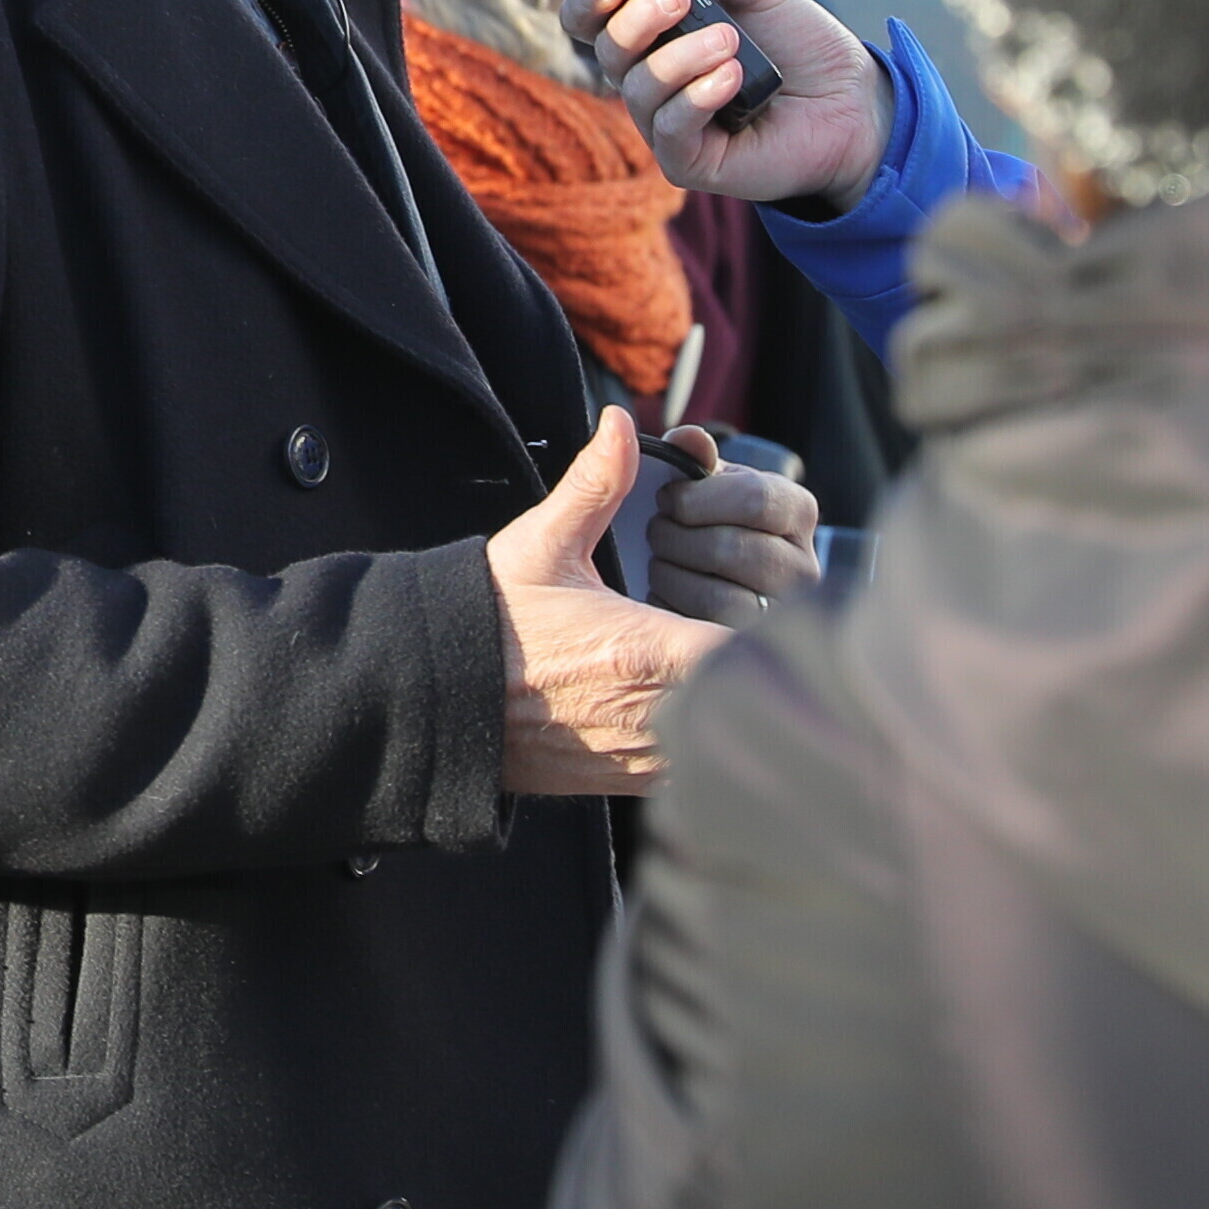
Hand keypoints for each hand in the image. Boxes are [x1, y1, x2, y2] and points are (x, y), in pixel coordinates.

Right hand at [494, 409, 734, 795]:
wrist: (436, 698)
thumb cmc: (490, 621)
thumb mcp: (541, 545)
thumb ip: (595, 484)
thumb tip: (621, 426)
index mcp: (645, 649)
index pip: (749, 654)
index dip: (772, 635)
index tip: (767, 611)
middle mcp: (653, 714)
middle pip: (750, 702)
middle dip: (759, 671)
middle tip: (749, 638)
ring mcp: (641, 757)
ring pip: (727, 741)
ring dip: (732, 710)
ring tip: (715, 673)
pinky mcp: (626, 783)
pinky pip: (693, 770)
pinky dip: (703, 743)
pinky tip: (682, 708)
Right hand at [564, 0, 888, 213]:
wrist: (852, 102)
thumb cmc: (800, 48)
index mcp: (654, 36)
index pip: (592, 21)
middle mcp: (650, 80)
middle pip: (606, 51)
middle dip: (637, 20)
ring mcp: (665, 123)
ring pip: (637, 89)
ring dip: (679, 58)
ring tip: (729, 41)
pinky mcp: (689, 162)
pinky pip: (670, 129)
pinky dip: (696, 97)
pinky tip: (731, 77)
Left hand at [636, 425, 822, 629]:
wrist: (681, 582)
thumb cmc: (692, 521)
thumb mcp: (690, 482)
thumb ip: (683, 454)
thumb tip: (678, 437)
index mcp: (794, 509)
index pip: (756, 500)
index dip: (698, 498)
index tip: (668, 498)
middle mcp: (802, 565)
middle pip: (730, 549)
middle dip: (675, 537)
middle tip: (657, 532)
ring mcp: (782, 613)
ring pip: (716, 597)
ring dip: (669, 574)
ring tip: (661, 562)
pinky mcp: (751, 649)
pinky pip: (703, 636)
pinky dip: (673, 611)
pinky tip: (665, 596)